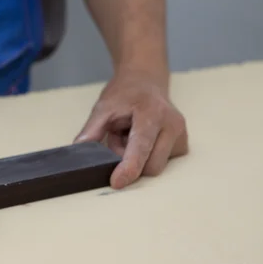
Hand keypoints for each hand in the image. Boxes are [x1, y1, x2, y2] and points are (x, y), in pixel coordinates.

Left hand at [74, 72, 187, 188]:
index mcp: (152, 113)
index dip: (129, 168)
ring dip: (138, 160)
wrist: (146, 81)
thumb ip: (91, 131)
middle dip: (130, 162)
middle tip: (118, 139)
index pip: (141, 147)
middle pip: (151, 166)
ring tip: (129, 137)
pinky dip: (147, 157)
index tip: (116, 182)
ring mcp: (181, 135)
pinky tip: (142, 140)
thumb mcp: (103, 107)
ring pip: (155, 166)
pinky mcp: (183, 145)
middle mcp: (172, 125)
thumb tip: (79, 153)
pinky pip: (161, 163)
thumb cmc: (125, 94)